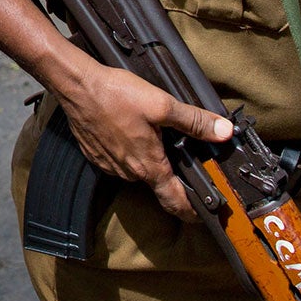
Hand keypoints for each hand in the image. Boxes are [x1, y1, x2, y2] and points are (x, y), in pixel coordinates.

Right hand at [52, 60, 231, 221]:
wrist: (76, 86)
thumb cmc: (115, 94)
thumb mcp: (162, 104)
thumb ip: (194, 121)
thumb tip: (224, 132)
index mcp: (148, 165)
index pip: (174, 201)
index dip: (191, 212)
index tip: (202, 215)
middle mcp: (128, 172)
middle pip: (157, 182)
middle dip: (170, 171)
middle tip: (180, 152)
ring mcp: (110, 164)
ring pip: (137, 170)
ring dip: (147, 159)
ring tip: (152, 134)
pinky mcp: (96, 154)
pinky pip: (119, 160)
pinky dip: (128, 150)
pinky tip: (129, 129)